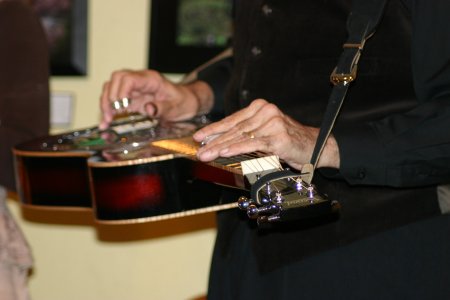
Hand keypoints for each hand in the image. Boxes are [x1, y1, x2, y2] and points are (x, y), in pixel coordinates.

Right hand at [99, 69, 212, 128]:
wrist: (187, 102)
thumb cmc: (183, 102)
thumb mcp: (176, 107)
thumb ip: (162, 108)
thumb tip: (148, 109)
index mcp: (151, 79)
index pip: (129, 78)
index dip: (120, 92)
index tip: (120, 108)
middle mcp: (140, 81)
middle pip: (116, 80)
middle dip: (110, 97)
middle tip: (111, 115)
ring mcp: (134, 88)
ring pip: (111, 87)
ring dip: (106, 103)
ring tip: (107, 120)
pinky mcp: (132, 98)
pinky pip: (115, 98)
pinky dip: (108, 108)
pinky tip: (106, 122)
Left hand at [193, 99, 339, 169]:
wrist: (316, 145)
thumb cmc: (288, 141)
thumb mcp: (264, 133)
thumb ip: (246, 133)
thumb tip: (219, 142)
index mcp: (260, 107)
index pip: (232, 119)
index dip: (214, 129)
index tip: (199, 137)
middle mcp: (266, 111)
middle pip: (234, 128)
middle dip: (214, 141)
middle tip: (200, 150)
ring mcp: (273, 123)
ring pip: (241, 136)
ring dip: (221, 147)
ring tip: (207, 154)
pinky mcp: (278, 138)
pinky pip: (253, 144)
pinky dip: (237, 148)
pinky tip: (225, 152)